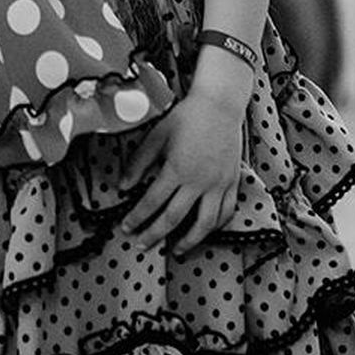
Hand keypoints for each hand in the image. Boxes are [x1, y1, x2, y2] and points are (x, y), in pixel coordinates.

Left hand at [121, 86, 243, 254]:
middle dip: (154, 235)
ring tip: (176, 249)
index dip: (137, 218)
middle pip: (174, 218)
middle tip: (142, 245)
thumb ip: (138, 163)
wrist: (219, 105)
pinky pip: (226, 212)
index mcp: (177, 169)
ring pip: (204, 223)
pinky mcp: (232, 183)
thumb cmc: (187, 117)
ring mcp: (218, 184)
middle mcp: (199, 181)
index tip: (126, 228)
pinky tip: (204, 231)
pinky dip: (215, 226)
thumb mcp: (156, 136)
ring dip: (189, 241)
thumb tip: (123, 186)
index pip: (152, 202)